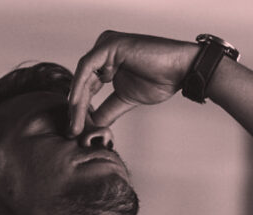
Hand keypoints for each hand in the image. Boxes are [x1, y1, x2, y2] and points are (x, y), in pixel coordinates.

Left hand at [67, 31, 199, 135]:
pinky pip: (87, 68)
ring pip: (82, 76)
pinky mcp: (108, 45)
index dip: (80, 108)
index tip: (76, 130)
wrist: (180, 69)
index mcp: (106, 61)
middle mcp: (103, 50)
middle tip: (72, 131)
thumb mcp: (127, 99)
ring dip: (76, 102)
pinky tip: (77, 105)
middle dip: (76, 108)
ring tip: (75, 124)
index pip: (87, 86)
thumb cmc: (161, 80)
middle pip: (82, 82)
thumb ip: (109, 110)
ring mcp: (104, 45)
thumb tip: (93, 125)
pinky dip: (80, 87)